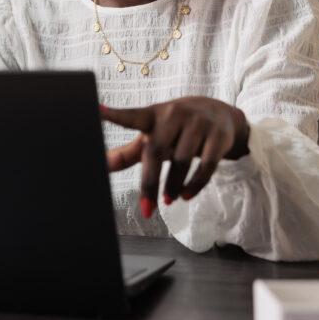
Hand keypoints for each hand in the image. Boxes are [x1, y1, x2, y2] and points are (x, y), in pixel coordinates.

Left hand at [100, 97, 249, 217]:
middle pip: (156, 151)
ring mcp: (198, 123)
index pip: (130, 116)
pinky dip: (195, 185)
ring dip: (173, 185)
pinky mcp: (218, 136)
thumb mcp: (153, 135)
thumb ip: (128, 153)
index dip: (114, 115)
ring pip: (182, 161)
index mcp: (151, 115)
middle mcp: (173, 115)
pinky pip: (206, 165)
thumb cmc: (177, 127)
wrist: (220, 114)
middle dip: (150, 182)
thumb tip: (103, 167)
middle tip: (147, 207)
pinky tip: (186, 196)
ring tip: (168, 200)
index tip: (98, 111)